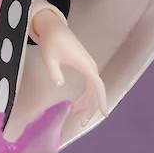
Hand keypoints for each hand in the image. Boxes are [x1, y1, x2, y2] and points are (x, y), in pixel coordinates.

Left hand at [30, 4, 107, 127]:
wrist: (54, 29)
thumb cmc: (51, 43)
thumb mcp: (49, 58)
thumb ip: (54, 71)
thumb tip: (59, 84)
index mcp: (85, 65)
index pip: (97, 86)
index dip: (101, 100)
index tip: (104, 113)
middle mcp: (90, 66)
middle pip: (96, 91)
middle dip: (91, 107)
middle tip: (81, 123)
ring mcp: (89, 66)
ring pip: (93, 89)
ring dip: (87, 103)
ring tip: (76, 116)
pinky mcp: (85, 66)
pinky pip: (89, 84)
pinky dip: (85, 95)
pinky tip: (77, 105)